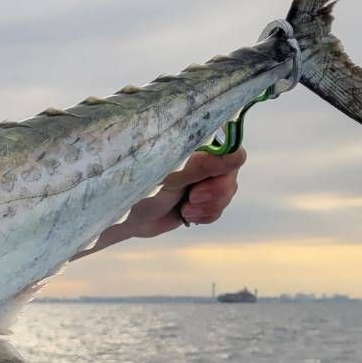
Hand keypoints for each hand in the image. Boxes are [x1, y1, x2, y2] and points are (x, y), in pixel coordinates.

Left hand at [73, 149, 245, 257]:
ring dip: (208, 207)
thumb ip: (202, 165)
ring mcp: (201, 180)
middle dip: (215, 193)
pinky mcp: (199, 199)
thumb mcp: (171, 176)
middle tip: (191, 198)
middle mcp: (201, 159)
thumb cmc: (140, 189)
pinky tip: (186, 215)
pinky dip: (206, 215)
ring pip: (226, 194)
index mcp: (192, 145)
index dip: (225, 167)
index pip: (229, 149)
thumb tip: (236, 155)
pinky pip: (218, 209)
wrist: (125, 217)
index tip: (203, 180)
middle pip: (230, 175)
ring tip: (185, 209)